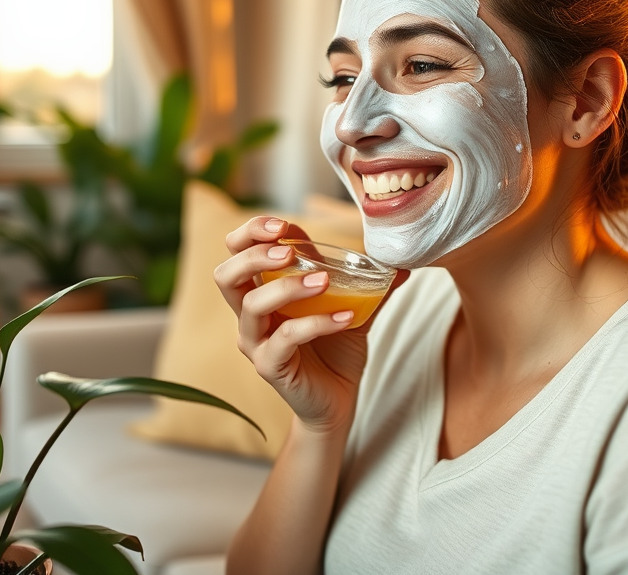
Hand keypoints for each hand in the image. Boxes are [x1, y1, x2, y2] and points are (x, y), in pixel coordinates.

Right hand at [214, 216, 408, 434]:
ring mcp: (257, 343)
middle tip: (288, 249)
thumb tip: (402, 262)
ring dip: (287, 286)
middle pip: (226, 275)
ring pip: (252, 305)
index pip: (237, 252)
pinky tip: (345, 317)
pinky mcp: (270, 367)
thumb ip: (369, 284)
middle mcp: (250, 316)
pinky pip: (286, 339)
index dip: (252, 232)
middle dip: (253, 253)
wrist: (339, 401)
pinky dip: (316, 323)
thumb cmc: (336, 352)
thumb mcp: (352, 308)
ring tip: (324, 280)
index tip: (284, 225)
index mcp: (262, 293)